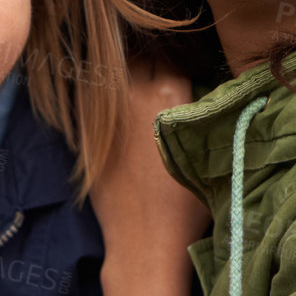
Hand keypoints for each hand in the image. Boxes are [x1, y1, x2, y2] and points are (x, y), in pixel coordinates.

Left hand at [90, 57, 210, 295]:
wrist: (145, 240)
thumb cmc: (187, 203)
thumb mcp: (209, 149)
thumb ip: (204, 110)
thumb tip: (208, 86)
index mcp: (169, 92)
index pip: (173, 54)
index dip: (179, 56)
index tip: (182, 60)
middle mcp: (133, 93)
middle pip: (140, 56)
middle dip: (149, 58)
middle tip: (156, 64)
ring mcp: (104, 111)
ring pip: (111, 71)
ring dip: (122, 69)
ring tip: (131, 72)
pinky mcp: (86, 130)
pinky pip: (88, 95)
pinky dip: (97, 89)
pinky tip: (105, 92)